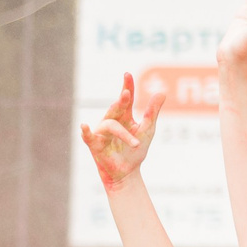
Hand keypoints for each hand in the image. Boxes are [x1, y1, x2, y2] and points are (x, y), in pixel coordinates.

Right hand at [81, 73, 164, 190]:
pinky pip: (89, 136)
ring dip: (124, 134)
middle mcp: (111, 121)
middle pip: (116, 107)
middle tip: (127, 93)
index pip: (125, 99)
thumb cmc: (136, 151)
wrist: (127, 172)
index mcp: (124, 117)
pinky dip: (86, 132)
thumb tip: (161, 92)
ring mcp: (102, 133)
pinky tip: (84, 126)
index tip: (127, 74)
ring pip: (110, 125)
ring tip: (136, 143)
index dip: (126, 86)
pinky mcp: (95, 145)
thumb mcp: (147, 129)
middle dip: (121, 100)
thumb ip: (152, 112)